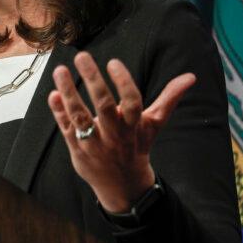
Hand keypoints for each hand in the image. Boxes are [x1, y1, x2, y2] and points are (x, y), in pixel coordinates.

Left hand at [48, 52, 194, 212]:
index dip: (124, 83)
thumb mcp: (153, 124)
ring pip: (80, 117)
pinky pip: (66, 128)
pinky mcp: (77, 149)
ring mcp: (94, 142)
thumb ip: (169, 99)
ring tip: (60, 70)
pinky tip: (52, 94)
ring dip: (69, 93)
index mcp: (133, 126)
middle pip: (103, 106)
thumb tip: (191, 77)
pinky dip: (58, 112)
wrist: (122, 186)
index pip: (132, 103)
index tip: (114, 62)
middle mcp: (114, 134)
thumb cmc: (137, 147)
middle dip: (93, 80)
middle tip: (82, 56)